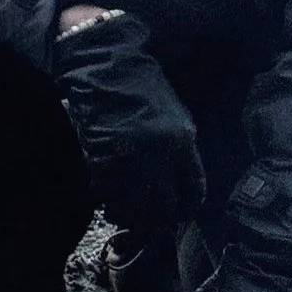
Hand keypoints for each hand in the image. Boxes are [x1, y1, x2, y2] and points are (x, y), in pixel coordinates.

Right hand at [50, 10, 205, 233]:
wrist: (104, 65)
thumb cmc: (141, 86)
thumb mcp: (174, 116)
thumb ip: (181, 152)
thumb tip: (176, 186)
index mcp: (182, 144)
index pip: (193, 192)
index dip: (185, 207)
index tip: (178, 213)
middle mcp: (158, 157)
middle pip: (163, 208)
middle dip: (156, 222)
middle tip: (149, 226)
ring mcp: (127, 158)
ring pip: (132, 207)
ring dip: (129, 217)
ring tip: (123, 217)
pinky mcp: (98, 157)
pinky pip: (105, 193)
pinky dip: (105, 203)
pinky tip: (105, 202)